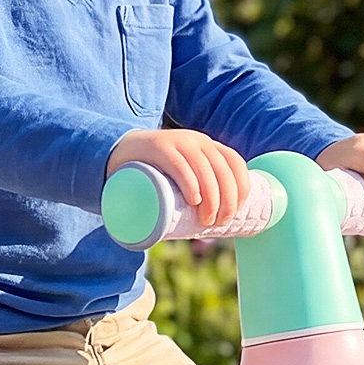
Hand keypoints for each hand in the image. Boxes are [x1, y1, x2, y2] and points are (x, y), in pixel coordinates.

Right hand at [105, 129, 251, 226]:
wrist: (122, 151)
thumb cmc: (158, 173)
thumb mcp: (184, 172)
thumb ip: (200, 186)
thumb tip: (218, 223)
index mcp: (208, 146)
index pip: (235, 163)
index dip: (242, 188)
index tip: (238, 211)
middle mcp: (197, 141)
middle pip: (222, 171)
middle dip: (227, 201)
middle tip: (218, 223)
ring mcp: (178, 142)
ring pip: (204, 170)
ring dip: (212, 199)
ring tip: (205, 220)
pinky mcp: (158, 148)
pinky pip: (179, 164)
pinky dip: (190, 183)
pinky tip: (193, 200)